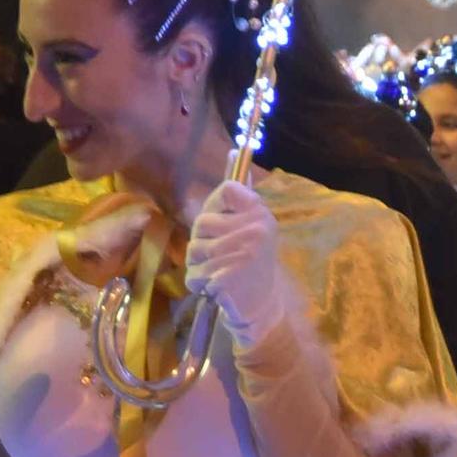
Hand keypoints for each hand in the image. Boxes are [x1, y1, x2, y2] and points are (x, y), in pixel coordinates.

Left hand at [185, 179, 285, 348]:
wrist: (262, 305)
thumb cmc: (251, 260)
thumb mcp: (251, 223)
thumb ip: (238, 191)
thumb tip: (233, 152)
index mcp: (260, 212)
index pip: (226, 189)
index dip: (216, 208)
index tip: (224, 225)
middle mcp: (254, 229)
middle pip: (202, 222)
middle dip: (202, 242)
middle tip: (221, 256)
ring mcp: (242, 253)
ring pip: (194, 250)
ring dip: (199, 265)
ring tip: (219, 272)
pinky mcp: (228, 278)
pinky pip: (195, 274)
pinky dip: (199, 283)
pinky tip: (217, 287)